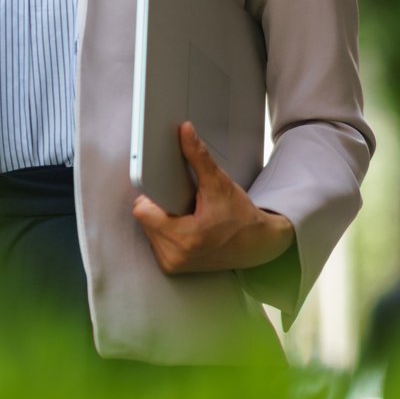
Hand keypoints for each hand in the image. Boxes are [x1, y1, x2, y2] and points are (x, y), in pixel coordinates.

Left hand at [130, 120, 295, 274]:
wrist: (257, 245)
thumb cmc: (240, 216)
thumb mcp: (220, 184)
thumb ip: (199, 157)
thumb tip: (184, 131)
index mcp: (185, 238)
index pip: (142, 210)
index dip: (151, 195)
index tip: (164, 188)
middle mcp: (175, 256)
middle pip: (144, 218)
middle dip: (158, 205)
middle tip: (182, 201)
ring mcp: (172, 264)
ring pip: (147, 229)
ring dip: (160, 218)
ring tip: (185, 214)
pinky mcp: (171, 267)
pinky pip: (154, 240)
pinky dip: (164, 230)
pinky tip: (183, 225)